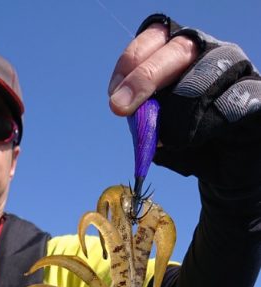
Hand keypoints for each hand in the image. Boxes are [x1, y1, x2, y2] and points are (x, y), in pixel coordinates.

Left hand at [108, 14, 260, 186]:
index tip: (114, 96)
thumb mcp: (160, 131)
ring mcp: (237, 71)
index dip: (132, 60)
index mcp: (184, 54)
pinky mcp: (256, 96)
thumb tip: (124, 105)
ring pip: (203, 74)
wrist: (228, 174)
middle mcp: (212, 52)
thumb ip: (144, 116)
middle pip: (177, 49)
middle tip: (120, 107)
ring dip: (175, 108)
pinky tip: (192, 140)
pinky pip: (227, 104)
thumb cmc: (193, 148)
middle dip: (144, 77)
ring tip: (166, 138)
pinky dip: (202, 125)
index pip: (156, 35)